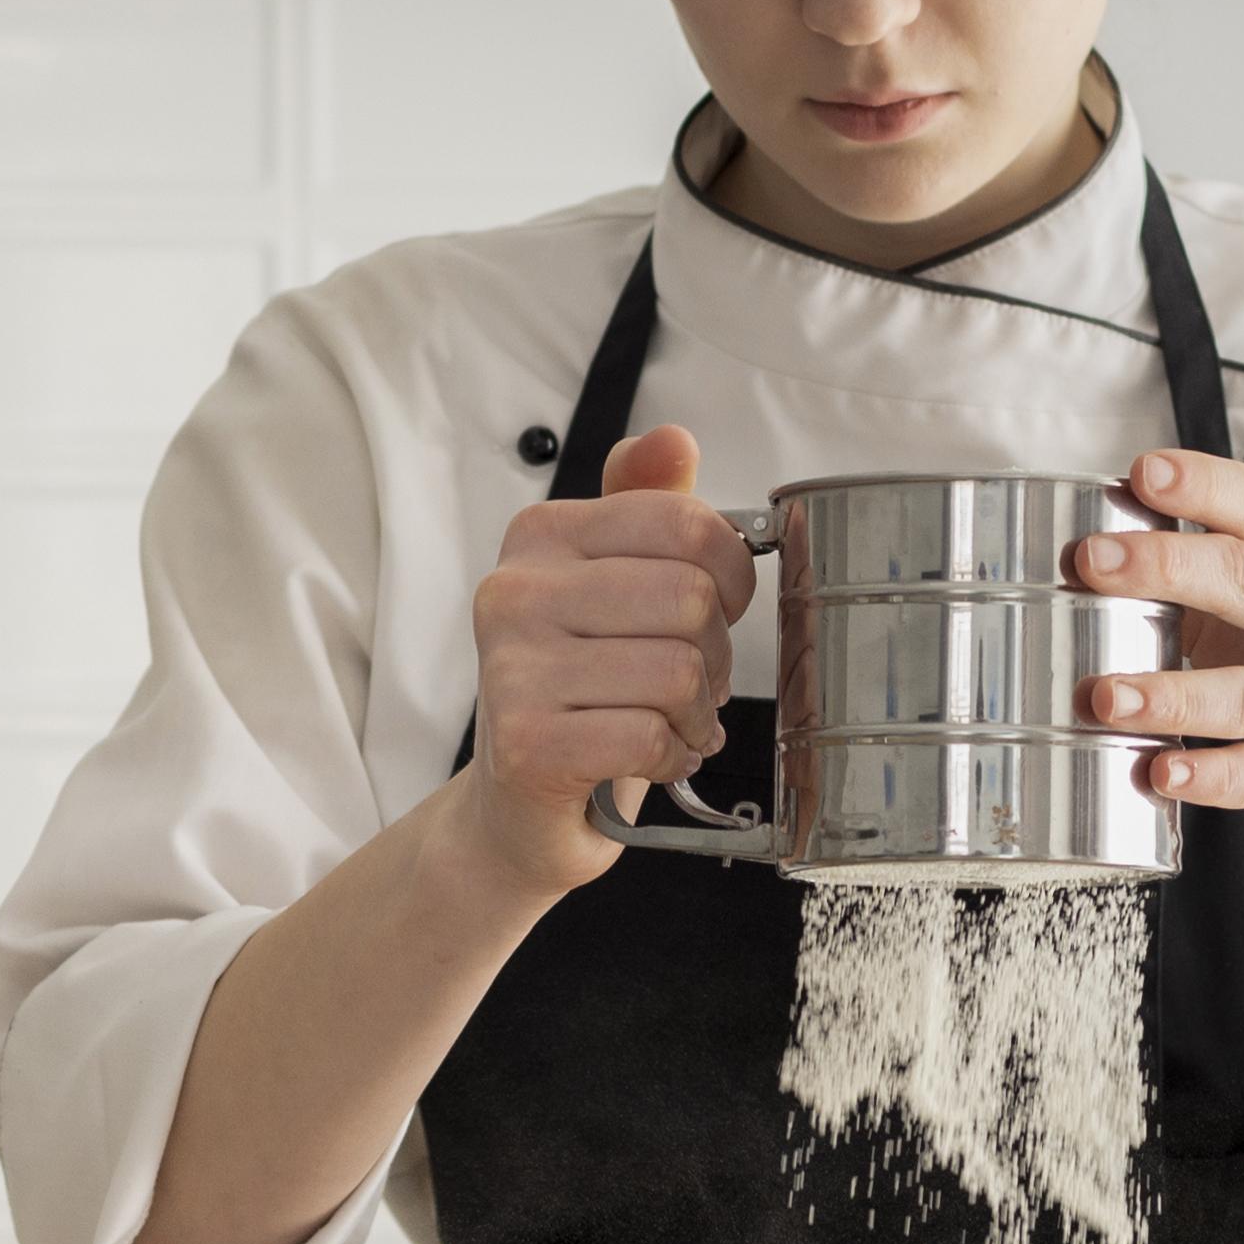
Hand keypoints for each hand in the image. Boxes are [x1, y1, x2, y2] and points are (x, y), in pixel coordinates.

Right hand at [450, 423, 756, 904]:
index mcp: (541, 535)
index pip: (686, 523)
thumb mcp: (620, 586)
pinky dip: (673, 755)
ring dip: (697, 712)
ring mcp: (511, 668)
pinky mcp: (525, 742)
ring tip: (671, 721)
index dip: (732, 574)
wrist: (521, 804)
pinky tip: (653, 755)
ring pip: (678, 673)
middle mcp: (514, 591)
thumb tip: (671, 439)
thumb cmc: (584, 689)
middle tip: (692, 682)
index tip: (716, 609)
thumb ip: (649, 509)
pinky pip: (650, 735)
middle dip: (716, 654)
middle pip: (691, 599)